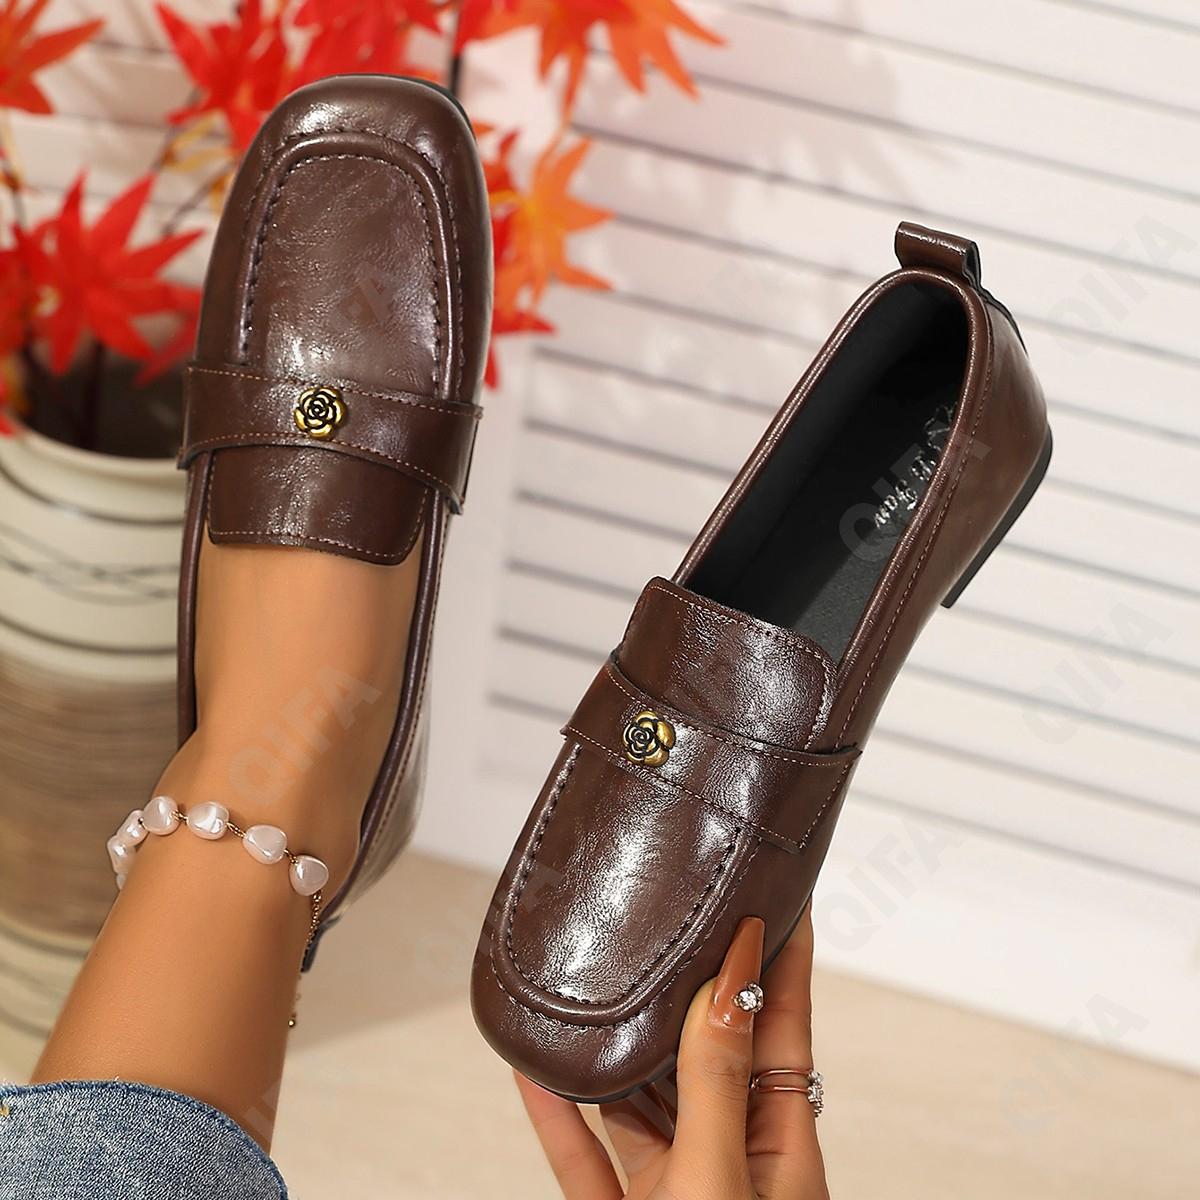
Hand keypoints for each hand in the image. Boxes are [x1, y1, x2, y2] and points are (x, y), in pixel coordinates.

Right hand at [516, 909, 828, 1198]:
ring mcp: (678, 1191)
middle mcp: (732, 1162)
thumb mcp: (716, 1180)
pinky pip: (587, 1156)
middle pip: (711, 1052)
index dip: (781, 957)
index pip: (783, 1027)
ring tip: (599, 982)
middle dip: (691, 987)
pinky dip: (561, 1117)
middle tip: (672, 918)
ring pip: (645, 1101)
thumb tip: (724, 981)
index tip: (777, 892)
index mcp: (781, 1152)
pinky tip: (537, 1075)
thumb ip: (714, 1083)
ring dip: (618, 1049)